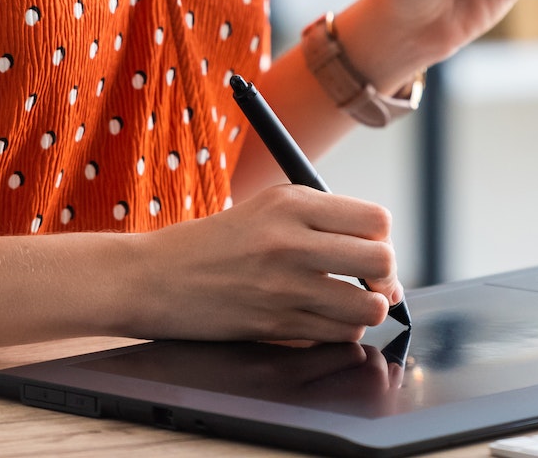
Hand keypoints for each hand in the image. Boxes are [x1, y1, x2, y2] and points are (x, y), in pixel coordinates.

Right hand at [121, 184, 402, 342]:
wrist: (152, 277)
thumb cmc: (211, 243)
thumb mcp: (266, 207)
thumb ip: (320, 219)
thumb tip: (377, 247)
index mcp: (292, 202)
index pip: (375, 219)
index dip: (382, 239)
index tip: (373, 250)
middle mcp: (292, 241)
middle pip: (381, 261)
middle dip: (385, 278)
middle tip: (373, 284)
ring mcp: (284, 286)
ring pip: (366, 306)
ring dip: (367, 311)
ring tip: (350, 306)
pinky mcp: (274, 324)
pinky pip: (337, 334)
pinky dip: (341, 332)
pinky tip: (324, 321)